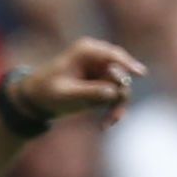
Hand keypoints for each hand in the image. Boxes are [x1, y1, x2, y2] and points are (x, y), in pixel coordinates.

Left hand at [16, 38, 147, 126]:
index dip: (128, 64)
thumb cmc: (46, 92)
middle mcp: (98, 57)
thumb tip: (114, 93)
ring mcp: (102, 70)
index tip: (141, 74)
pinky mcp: (103, 83)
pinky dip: (112, 109)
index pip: (112, 56)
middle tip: (114, 118)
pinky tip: (104, 125)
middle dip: (120, 96)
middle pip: (121, 74)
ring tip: (107, 124)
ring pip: (121, 87)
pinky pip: (116, 96)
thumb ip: (89, 92)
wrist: (35, 99)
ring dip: (117, 106)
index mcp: (86, 51)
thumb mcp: (65, 95)